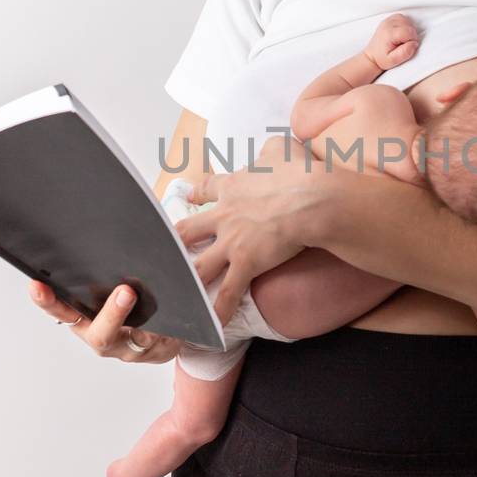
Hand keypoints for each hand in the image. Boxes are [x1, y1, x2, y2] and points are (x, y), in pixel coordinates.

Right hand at [27, 279, 181, 363]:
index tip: (37, 285)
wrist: (161, 332)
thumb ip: (99, 273)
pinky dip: (167, 324)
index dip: (47, 301)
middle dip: (111, 313)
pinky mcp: (155, 351)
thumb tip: (96, 230)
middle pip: (100, 335)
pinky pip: (160, 339)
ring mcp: (130, 349)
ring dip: (144, 320)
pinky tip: (176, 305)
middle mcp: (103, 338)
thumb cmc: (128, 303)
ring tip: (150, 296)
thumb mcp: (107, 287)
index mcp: (84, 320)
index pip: (61, 312)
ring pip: (136, 338)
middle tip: (126, 291)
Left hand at [174, 134, 339, 324]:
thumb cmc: (301, 171)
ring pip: (199, 265)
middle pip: (187, 229)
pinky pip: (229, 292)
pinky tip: (210, 327)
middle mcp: (224, 215)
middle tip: (163, 252)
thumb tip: (272, 152)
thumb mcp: (281, 149)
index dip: (197, 193)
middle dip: (174, 242)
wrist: (313, 198)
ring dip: (186, 281)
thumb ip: (268, 151)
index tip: (190, 196)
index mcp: (232, 186)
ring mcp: (232, 242)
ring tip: (174, 294)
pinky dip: (219, 312)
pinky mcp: (247, 263)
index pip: (207, 189)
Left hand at [365, 12, 419, 71]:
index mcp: (389, 33)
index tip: (407, 46)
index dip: (413, 40)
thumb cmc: (382, 59)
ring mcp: (387, 21)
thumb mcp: (393, 60)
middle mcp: (387, 24)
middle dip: (411, 35)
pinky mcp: (388, 20)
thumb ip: (405, 52)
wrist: (372, 56)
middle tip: (404, 44)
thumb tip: (414, 43)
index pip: (409, 32)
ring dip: (409, 29)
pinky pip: (402, 18)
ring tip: (403, 38)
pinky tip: (401, 32)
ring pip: (407, 20)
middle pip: (409, 25)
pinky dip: (405, 24)